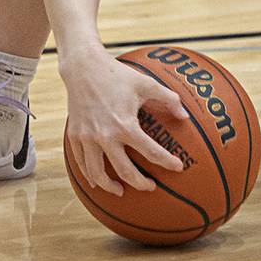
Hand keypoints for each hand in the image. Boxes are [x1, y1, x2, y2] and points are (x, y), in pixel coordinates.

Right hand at [62, 49, 189, 196]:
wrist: (84, 69)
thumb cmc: (118, 75)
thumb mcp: (147, 84)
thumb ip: (169, 99)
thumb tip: (185, 116)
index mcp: (125, 125)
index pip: (151, 151)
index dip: (167, 162)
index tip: (178, 167)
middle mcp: (105, 136)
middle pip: (124, 170)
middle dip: (140, 183)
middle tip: (151, 187)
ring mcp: (87, 138)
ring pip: (97, 173)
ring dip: (110, 186)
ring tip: (120, 191)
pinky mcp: (75, 137)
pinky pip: (81, 163)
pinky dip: (89, 175)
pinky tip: (97, 179)